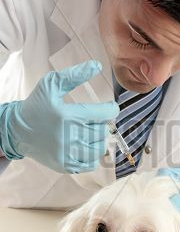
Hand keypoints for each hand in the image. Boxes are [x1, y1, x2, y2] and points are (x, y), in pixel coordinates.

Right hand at [0, 60, 118, 172]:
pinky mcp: (65, 166)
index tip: (109, 108)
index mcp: (68, 115)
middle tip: (94, 120)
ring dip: (98, 140)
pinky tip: (82, 145)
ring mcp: (67, 154)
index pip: (105, 114)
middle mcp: (69, 136)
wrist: (17, 131)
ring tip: (89, 132)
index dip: (111, 110)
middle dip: (102, 124)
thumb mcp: (51, 84)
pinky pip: (91, 163)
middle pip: (103, 132)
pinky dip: (91, 155)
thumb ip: (74, 75)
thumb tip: (97, 65)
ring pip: (99, 149)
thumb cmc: (36, 106)